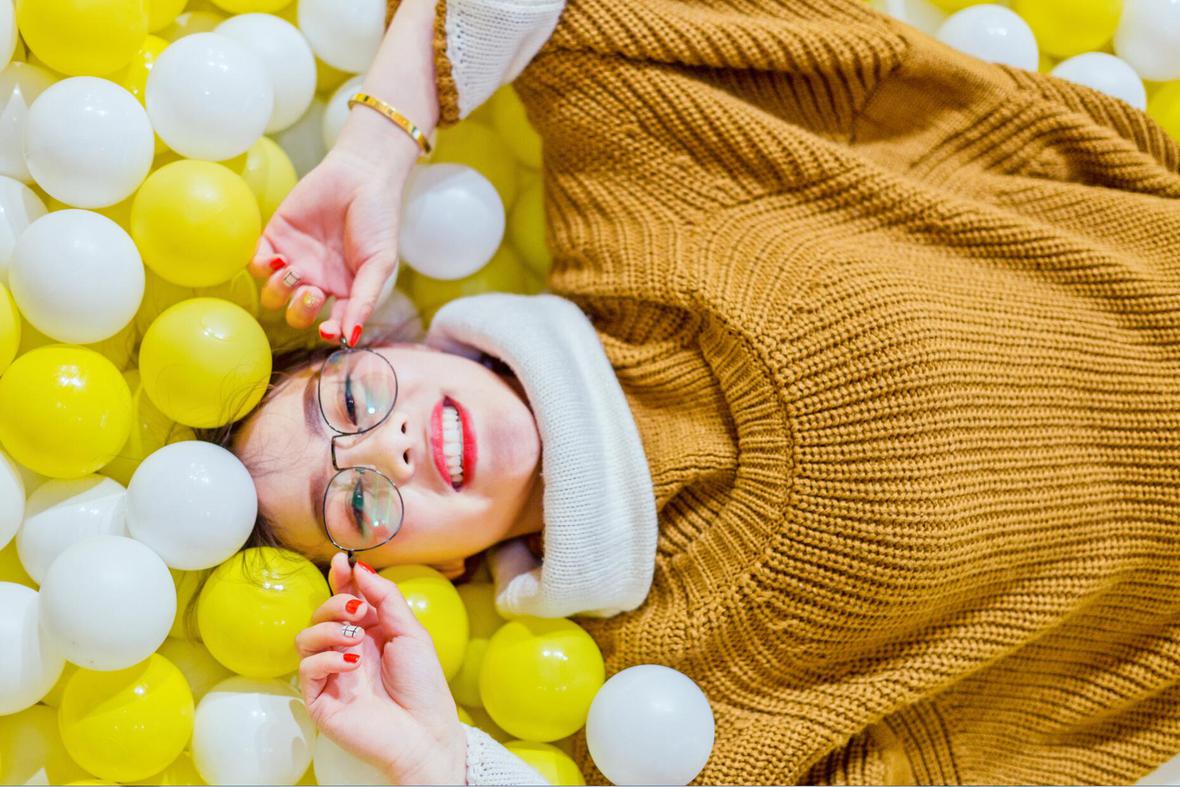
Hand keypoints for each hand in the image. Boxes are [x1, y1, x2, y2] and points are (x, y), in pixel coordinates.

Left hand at [249, 0, 438, 345]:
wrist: (362, 174)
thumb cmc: (378, 220)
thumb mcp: (379, 263)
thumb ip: (365, 300)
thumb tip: (353, 339)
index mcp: (345, 292)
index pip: (329, 324)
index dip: (326, 333)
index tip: (328, 331)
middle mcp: (317, 281)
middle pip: (295, 314)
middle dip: (300, 310)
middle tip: (314, 291)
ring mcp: (295, 261)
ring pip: (273, 294)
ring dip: (280, 290)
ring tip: (295, 270)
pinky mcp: (274, 237)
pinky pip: (256, 263)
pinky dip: (261, 267)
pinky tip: (277, 258)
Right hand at [297, 553, 466, 784]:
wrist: (424, 732)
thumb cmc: (423, 685)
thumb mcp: (410, 632)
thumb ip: (386, 599)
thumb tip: (361, 569)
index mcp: (370, 633)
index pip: (345, 599)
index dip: (340, 579)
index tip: (340, 562)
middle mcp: (347, 650)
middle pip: (321, 613)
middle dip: (336, 603)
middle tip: (358, 612)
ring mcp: (331, 674)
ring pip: (305, 638)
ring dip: (328, 629)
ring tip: (355, 639)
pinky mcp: (320, 699)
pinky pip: (306, 669)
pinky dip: (326, 659)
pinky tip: (351, 663)